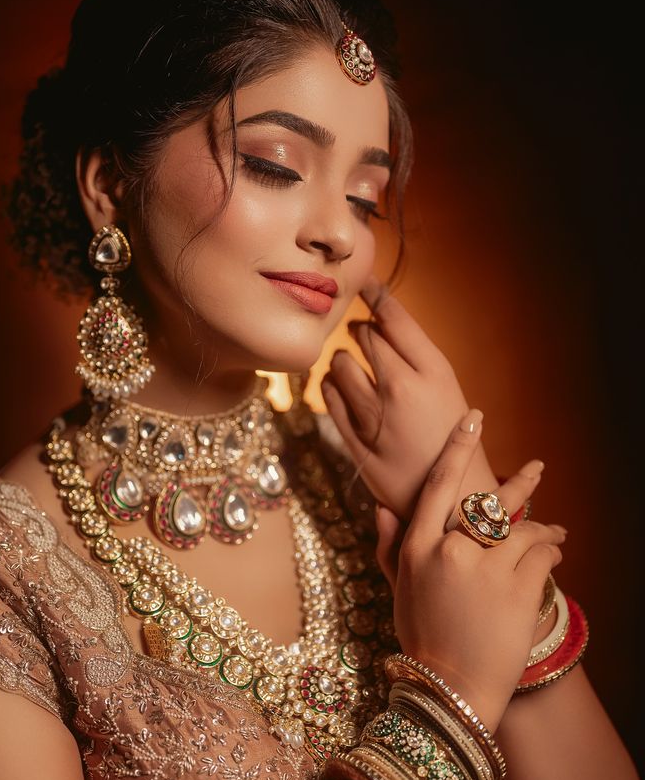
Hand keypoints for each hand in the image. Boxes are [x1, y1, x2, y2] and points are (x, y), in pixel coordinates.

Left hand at [321, 276, 496, 522]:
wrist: (451, 498)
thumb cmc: (451, 437)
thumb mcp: (446, 388)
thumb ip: (412, 355)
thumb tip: (373, 319)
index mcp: (433, 371)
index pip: (394, 317)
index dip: (375, 292)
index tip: (364, 280)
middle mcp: (402, 388)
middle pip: (363, 335)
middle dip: (361, 333)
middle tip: (366, 341)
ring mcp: (374, 414)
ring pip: (339, 361)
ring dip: (344, 360)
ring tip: (357, 371)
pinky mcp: (352, 437)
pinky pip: (327, 392)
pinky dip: (332, 386)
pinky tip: (346, 392)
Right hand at [389, 409, 565, 731]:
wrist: (450, 688)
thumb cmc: (421, 635)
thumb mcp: (396, 588)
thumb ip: (387, 544)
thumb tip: (379, 505)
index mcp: (417, 546)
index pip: (438, 484)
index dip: (457, 448)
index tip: (472, 420)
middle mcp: (449, 550)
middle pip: (490, 501)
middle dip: (521, 482)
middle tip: (537, 467)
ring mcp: (485, 569)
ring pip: (524, 529)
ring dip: (544, 529)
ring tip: (556, 532)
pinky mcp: (517, 590)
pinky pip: (542, 556)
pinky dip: (553, 553)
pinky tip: (556, 554)